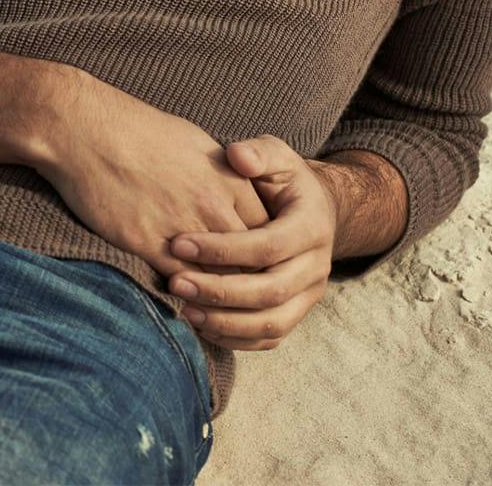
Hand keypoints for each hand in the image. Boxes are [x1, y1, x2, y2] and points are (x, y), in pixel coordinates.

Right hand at [30, 72, 271, 284]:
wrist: (85, 129)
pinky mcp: (147, 243)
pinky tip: (188, 303)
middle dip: (252, 284)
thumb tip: (234, 192)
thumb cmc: (136, 129)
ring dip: (221, 297)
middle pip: (253, 263)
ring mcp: (183, 227)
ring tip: (218, 310)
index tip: (256, 267)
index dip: (265, 256)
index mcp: (231, 181)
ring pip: (221, 281)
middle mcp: (214, 207)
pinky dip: (189, 298)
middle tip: (245, 300)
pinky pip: (181, 283)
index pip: (268, 233)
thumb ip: (223, 175)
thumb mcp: (196, 142)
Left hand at [164, 136, 337, 350]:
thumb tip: (237, 155)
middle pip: (270, 291)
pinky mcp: (296, 313)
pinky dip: (235, 339)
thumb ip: (258, 153)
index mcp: (311, 227)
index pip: (267, 246)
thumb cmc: (283, 182)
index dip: (223, 249)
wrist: (314, 212)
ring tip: (184, 310)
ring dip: (226, 322)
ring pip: (272, 323)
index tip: (178, 244)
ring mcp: (309, 295)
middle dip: (220, 291)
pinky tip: (200, 325)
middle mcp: (316, 267)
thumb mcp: (277, 157)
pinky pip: (269, 338)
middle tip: (175, 283)